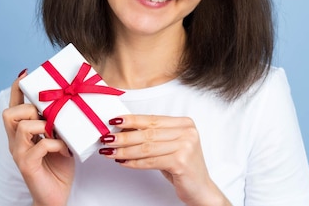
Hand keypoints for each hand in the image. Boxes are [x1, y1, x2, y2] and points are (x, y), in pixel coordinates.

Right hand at [2, 70, 74, 205]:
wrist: (56, 197)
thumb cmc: (58, 166)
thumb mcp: (60, 139)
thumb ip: (58, 123)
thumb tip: (71, 100)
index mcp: (21, 133)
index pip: (13, 105)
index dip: (17, 88)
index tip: (25, 73)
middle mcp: (16, 142)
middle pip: (10, 113)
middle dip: (30, 108)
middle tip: (47, 116)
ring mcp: (20, 154)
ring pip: (22, 126)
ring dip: (44, 125)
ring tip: (58, 133)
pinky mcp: (28, 166)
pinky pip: (40, 145)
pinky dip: (56, 144)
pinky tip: (65, 149)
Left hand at [98, 115, 230, 205]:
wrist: (201, 189)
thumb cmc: (183, 166)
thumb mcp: (169, 146)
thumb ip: (153, 135)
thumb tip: (124, 129)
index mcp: (184, 123)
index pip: (152, 119)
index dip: (131, 120)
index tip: (114, 121)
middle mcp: (187, 132)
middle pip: (148, 133)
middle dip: (123, 136)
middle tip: (107, 138)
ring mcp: (186, 146)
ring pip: (147, 147)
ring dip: (124, 150)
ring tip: (110, 151)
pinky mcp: (181, 162)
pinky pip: (150, 161)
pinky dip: (133, 162)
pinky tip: (122, 162)